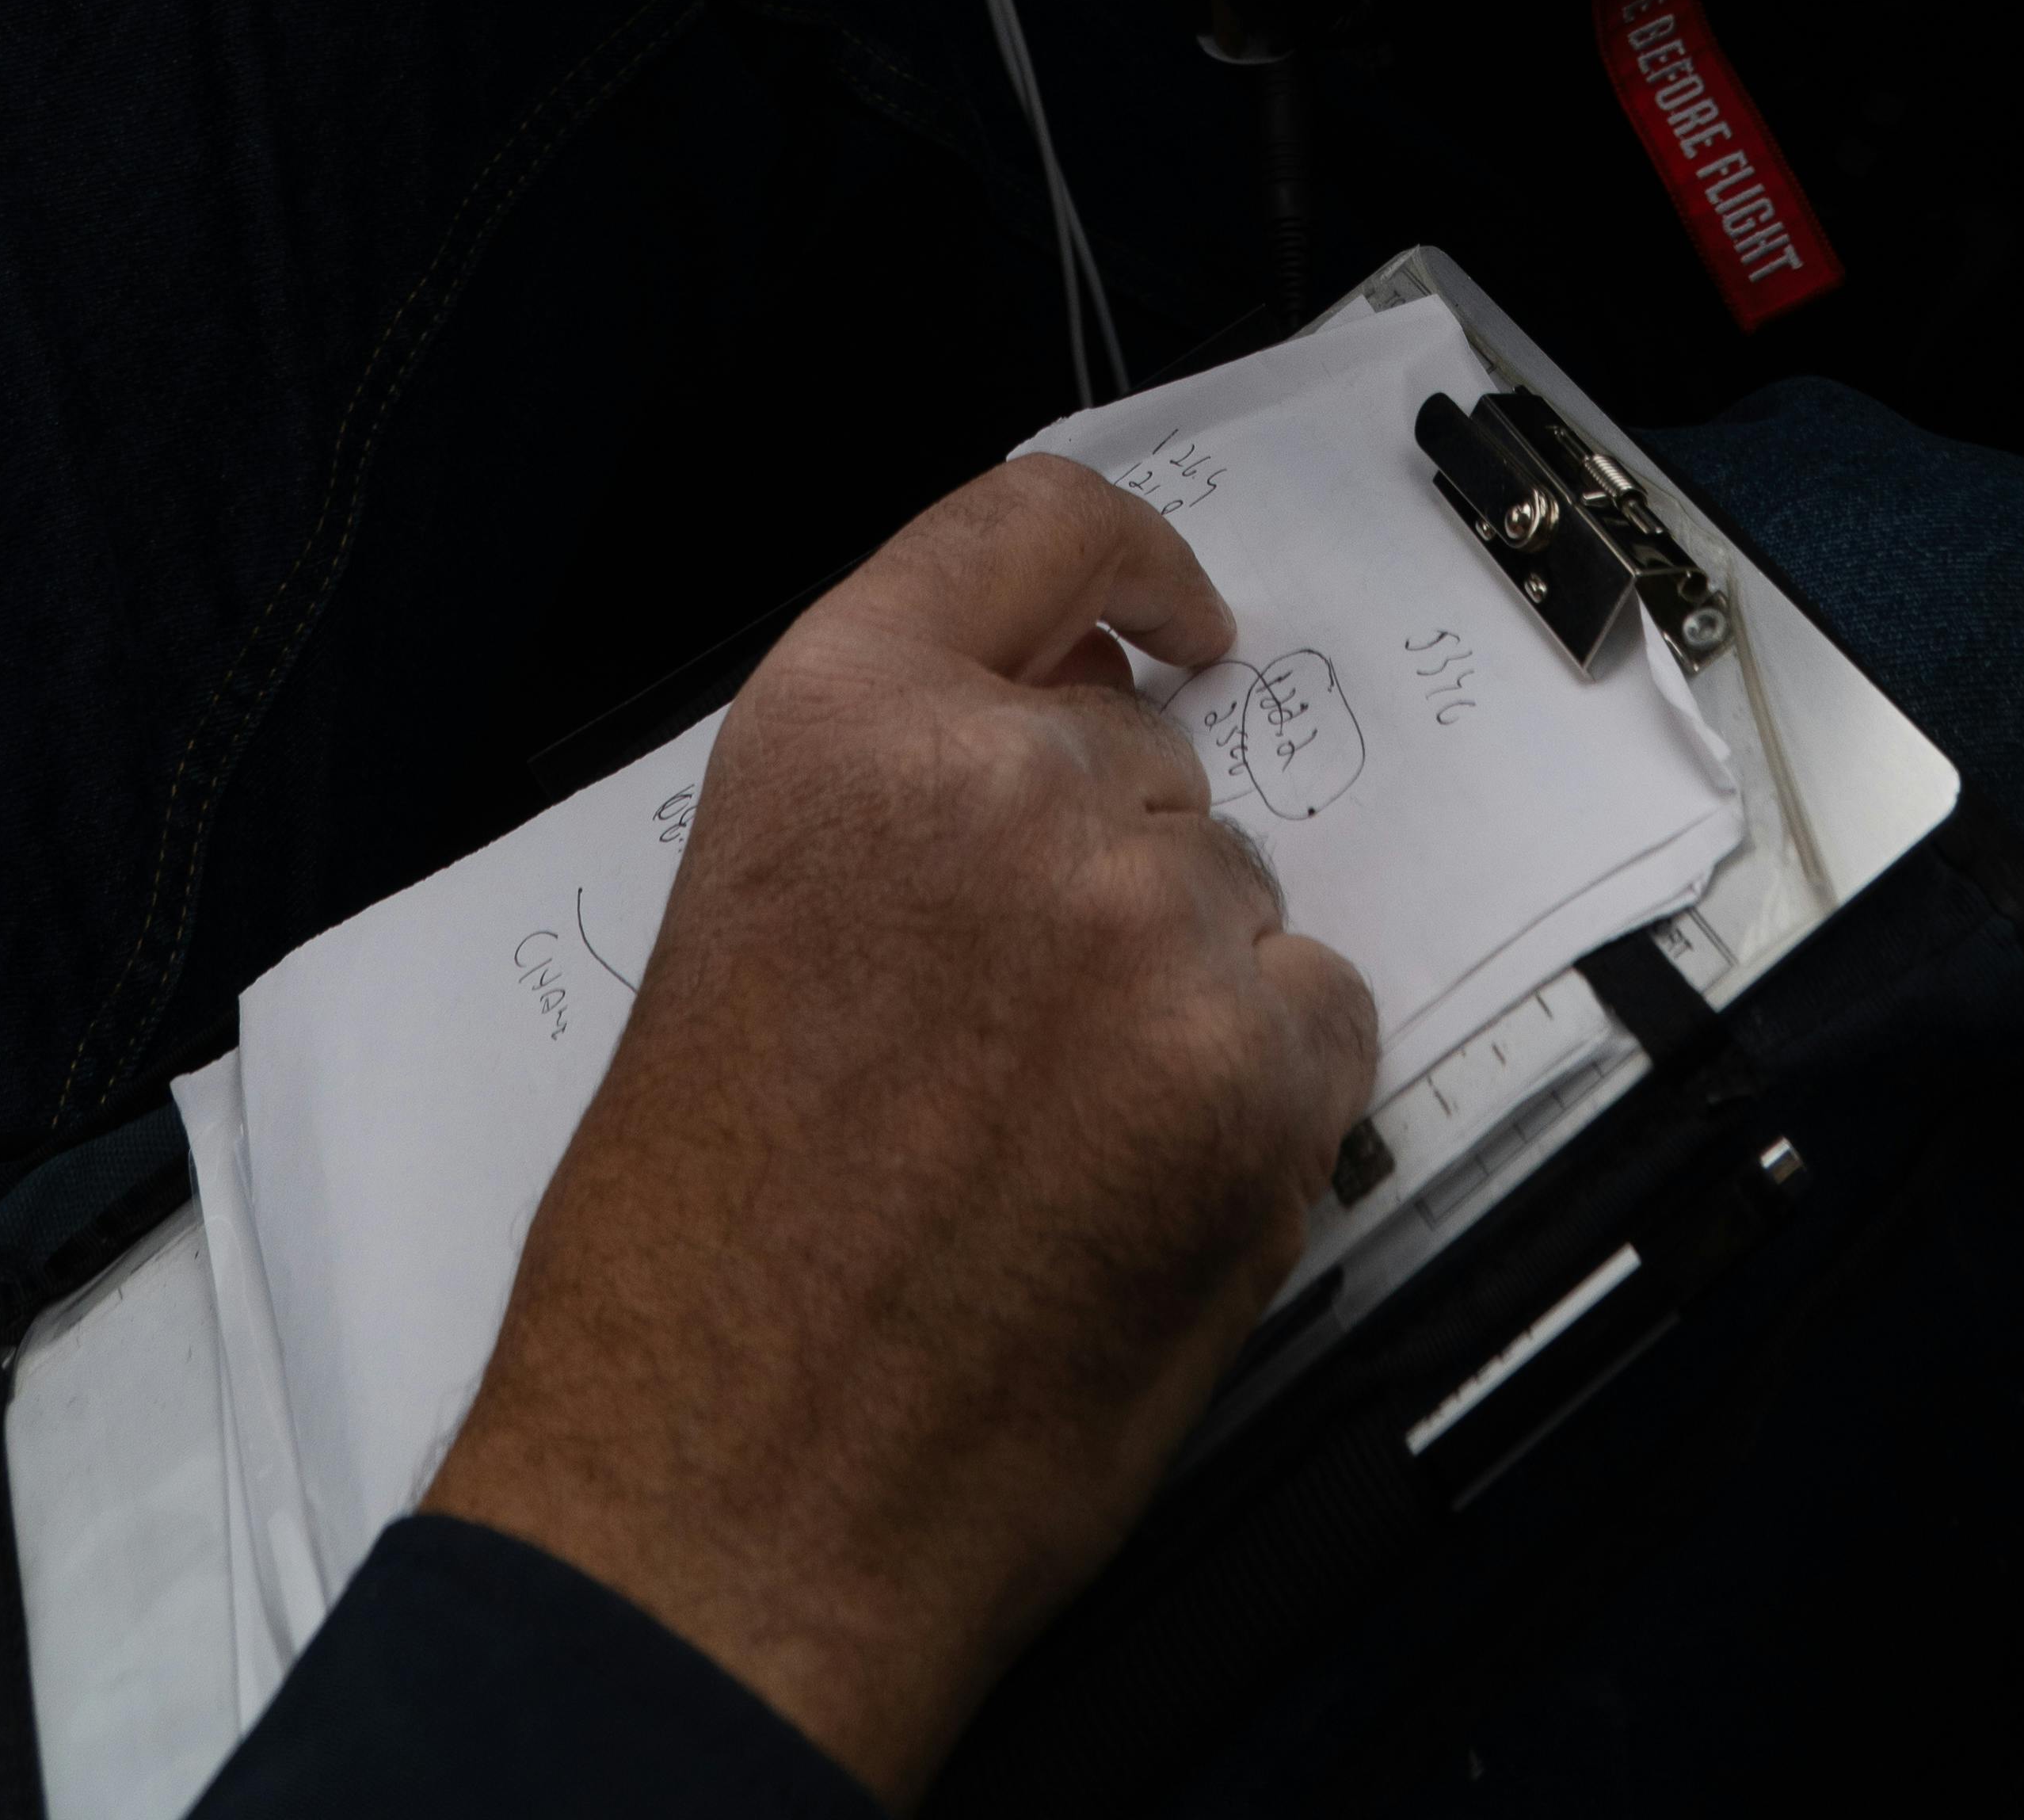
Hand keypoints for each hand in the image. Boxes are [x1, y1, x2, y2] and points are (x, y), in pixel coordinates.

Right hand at [427, 456, 1378, 1807]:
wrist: (720, 1496)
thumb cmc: (702, 1258)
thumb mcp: (752, 931)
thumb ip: (904, 794)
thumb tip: (1075, 718)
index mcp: (845, 725)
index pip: (1037, 528)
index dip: (1131, 559)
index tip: (1176, 617)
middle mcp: (1003, 783)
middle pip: (1149, 767)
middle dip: (1112, 881)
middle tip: (1012, 1049)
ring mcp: (1141, 921)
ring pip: (1234, 905)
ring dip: (1181, 1001)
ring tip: (1045, 1154)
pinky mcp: (1247, 1070)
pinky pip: (1321, 1022)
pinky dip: (1264, 1103)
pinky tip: (1140, 1194)